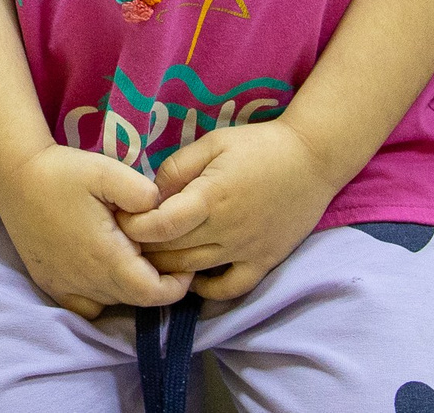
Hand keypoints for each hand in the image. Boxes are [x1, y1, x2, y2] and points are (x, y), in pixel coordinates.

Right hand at [0, 141, 190, 319]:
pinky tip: (101, 272)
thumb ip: (143, 192)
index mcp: (107, 259)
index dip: (177, 286)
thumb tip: (163, 210)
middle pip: (136, 300)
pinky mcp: (50, 283)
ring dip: (128, 286)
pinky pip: (84, 307)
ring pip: (112, 302)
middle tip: (158, 251)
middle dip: (155, 282)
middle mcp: (88, 281)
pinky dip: (100, 298)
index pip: (154, 294)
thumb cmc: (62, 172)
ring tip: (130, 254)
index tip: (183, 264)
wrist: (14, 175)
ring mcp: (66, 286)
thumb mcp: (107, 171)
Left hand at [118, 119, 339, 299]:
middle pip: (172, 252)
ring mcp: (246, 250)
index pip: (161, 225)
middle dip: (143, 248)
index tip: (122, 218)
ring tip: (151, 255)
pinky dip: (207, 290)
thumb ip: (177, 168)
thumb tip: (150, 194)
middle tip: (128, 238)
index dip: (135, 226)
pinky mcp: (264, 262)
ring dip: (167, 268)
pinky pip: (230, 288)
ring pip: (193, 272)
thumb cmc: (258, 146)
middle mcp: (226, 230)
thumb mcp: (212, 143)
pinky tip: (192, 278)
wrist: (312, 159)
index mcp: (210, 197)